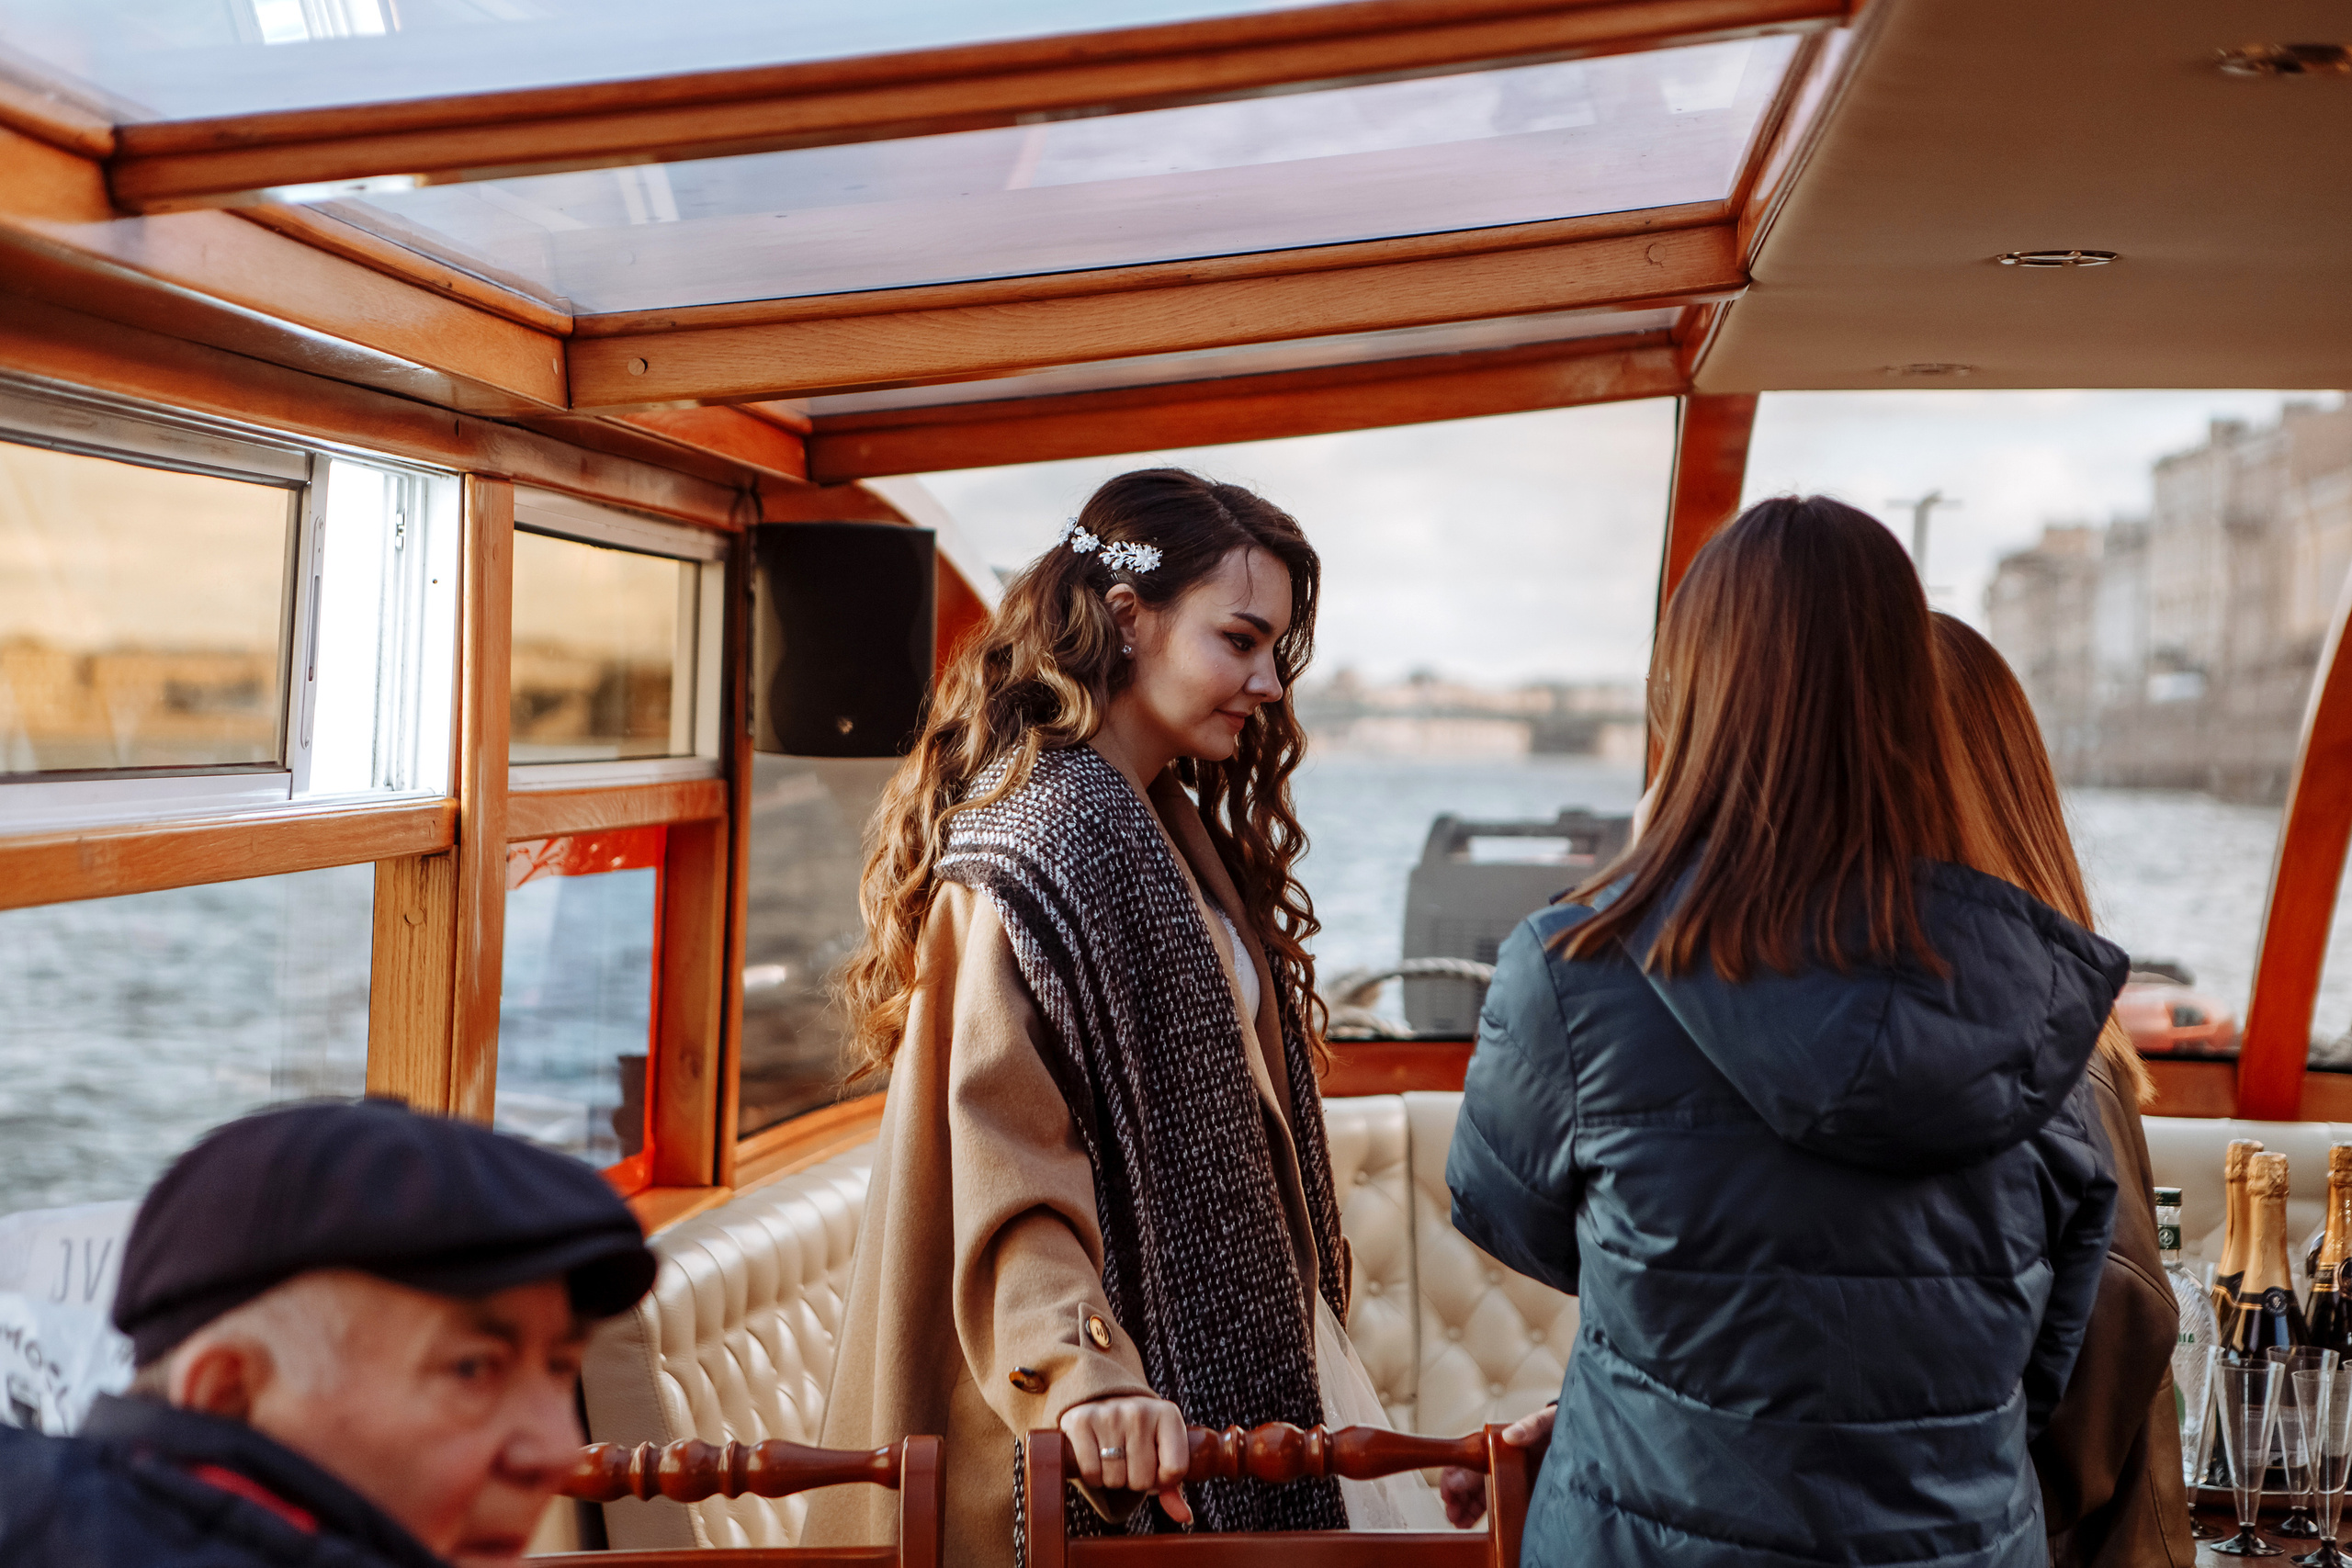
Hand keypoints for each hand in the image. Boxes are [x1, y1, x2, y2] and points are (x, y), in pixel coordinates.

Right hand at [1060, 1396, 1193, 1524]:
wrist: (1102, 1401)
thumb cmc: (1137, 1434)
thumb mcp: (1160, 1451)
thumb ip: (1172, 1485)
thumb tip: (1184, 1516)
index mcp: (1168, 1415)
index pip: (1175, 1470)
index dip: (1162, 1481)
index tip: (1154, 1469)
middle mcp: (1140, 1410)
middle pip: (1142, 1479)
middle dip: (1134, 1480)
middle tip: (1128, 1461)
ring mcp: (1110, 1414)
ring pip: (1116, 1479)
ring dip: (1113, 1479)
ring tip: (1112, 1458)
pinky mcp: (1081, 1421)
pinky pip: (1091, 1473)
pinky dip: (1093, 1476)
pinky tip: (1096, 1458)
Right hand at [1439, 1404, 1554, 1529]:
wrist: (1577, 1438)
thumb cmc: (1557, 1426)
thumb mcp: (1546, 1421)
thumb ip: (1531, 1426)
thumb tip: (1510, 1435)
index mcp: (1501, 1443)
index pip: (1469, 1459)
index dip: (1455, 1475)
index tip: (1450, 1492)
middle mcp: (1500, 1460)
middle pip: (1469, 1479)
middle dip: (1457, 1496)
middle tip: (1453, 1514)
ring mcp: (1508, 1476)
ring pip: (1477, 1492)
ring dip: (1465, 1506)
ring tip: (1458, 1521)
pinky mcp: (1518, 1489)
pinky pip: (1493, 1501)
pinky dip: (1479, 1511)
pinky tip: (1470, 1521)